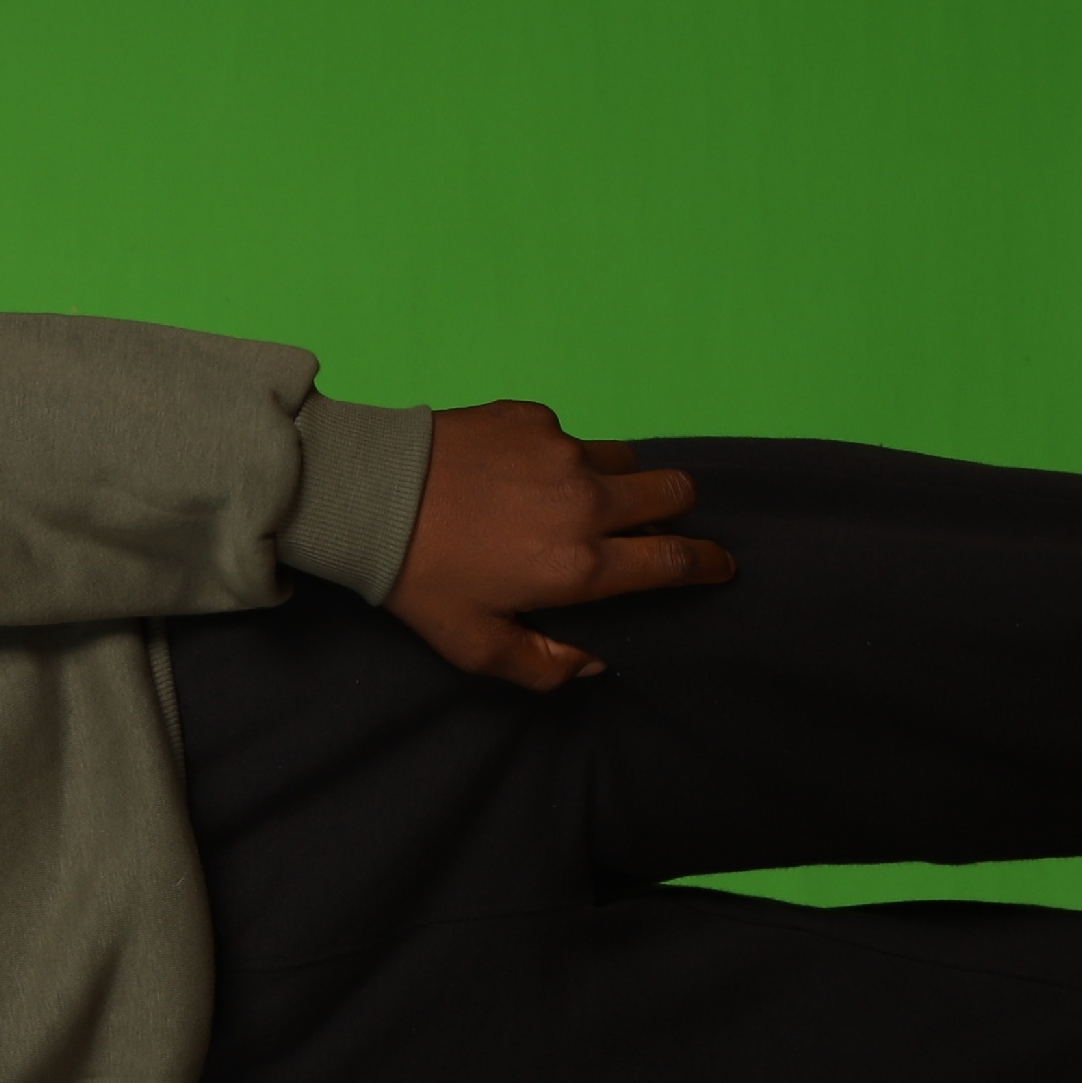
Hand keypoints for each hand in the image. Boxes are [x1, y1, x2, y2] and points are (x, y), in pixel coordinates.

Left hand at [387, 401, 728, 689]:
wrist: (365, 495)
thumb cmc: (419, 578)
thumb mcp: (475, 646)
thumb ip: (545, 666)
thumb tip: (593, 660)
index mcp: (581, 564)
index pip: (674, 561)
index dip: (706, 564)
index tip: (716, 564)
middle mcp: (587, 501)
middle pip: (675, 493)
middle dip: (675, 512)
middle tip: (651, 526)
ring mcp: (562, 451)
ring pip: (625, 460)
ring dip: (617, 482)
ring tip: (577, 501)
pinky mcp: (532, 417)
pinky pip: (568, 436)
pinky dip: (558, 456)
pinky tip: (516, 475)